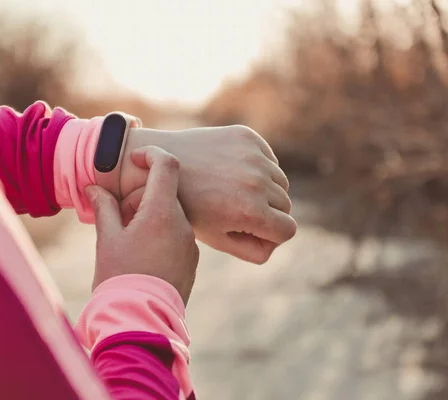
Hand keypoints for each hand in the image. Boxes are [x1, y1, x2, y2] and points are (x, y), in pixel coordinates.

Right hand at [85, 146, 198, 304]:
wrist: (140, 320)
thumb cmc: (119, 277)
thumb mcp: (107, 238)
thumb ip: (104, 207)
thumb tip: (93, 188)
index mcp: (162, 213)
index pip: (167, 166)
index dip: (151, 155)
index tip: (135, 159)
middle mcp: (183, 225)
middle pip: (166, 193)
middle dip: (141, 197)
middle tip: (120, 217)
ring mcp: (190, 244)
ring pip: (171, 215)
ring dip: (150, 217)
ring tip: (129, 241)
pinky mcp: (191, 261)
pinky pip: (177, 235)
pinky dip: (160, 234)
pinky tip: (142, 256)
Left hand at [119, 125, 296, 263]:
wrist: (159, 165)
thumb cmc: (186, 208)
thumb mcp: (217, 239)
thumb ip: (252, 250)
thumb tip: (275, 241)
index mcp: (250, 212)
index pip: (288, 230)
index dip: (271, 235)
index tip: (252, 230)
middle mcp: (257, 182)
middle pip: (285, 205)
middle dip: (267, 212)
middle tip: (237, 211)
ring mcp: (254, 156)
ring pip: (280, 181)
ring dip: (265, 189)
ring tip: (233, 192)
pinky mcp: (247, 137)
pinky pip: (269, 159)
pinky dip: (258, 167)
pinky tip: (231, 171)